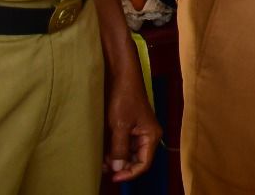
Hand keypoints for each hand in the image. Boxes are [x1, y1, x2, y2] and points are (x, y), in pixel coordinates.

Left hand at [102, 63, 158, 181]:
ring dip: (117, 160)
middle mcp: (148, 136)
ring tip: (102, 162)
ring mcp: (139, 131)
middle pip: (137, 160)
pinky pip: (124, 144)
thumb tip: (118, 169)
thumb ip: (120, 149)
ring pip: (129, 153)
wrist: (122, 76)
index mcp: (151, 136)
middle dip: (122, 167)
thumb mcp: (120, 126)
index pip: (144, 164)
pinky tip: (104, 153)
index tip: (113, 177)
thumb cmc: (124, 99)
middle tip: (104, 170)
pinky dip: (115, 151)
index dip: (129, 173)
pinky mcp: (130, 127)